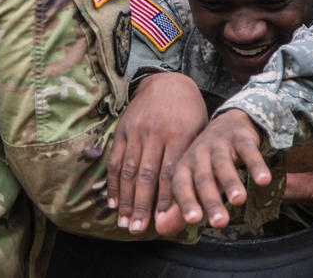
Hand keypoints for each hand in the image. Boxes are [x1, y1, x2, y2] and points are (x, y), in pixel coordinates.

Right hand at [106, 72, 206, 234]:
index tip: (162, 222)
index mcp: (179, 134)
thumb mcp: (199, 130)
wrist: (167, 81)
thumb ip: (192, 159)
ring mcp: (136, 132)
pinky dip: (113, 183)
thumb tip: (193, 196)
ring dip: (125, 199)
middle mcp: (156, 134)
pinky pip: (116, 160)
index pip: (170, 174)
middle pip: (147, 176)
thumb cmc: (189, 112)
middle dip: (141, 206)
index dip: (164, 200)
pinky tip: (113, 201)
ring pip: (129, 170)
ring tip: (124, 222)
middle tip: (137, 230)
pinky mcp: (123, 130)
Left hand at [156, 109, 270, 234]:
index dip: (186, 202)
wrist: (228, 122)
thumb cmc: (207, 161)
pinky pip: (249, 152)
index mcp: (184, 166)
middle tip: (219, 222)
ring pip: (223, 165)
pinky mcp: (241, 138)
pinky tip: (263, 180)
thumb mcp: (193, 181)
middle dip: (211, 201)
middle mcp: (199, 154)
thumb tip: (161, 228)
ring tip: (238, 200)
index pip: (181, 186)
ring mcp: (220, 144)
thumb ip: (180, 206)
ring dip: (231, 182)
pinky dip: (256, 165)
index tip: (192, 220)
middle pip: (203, 179)